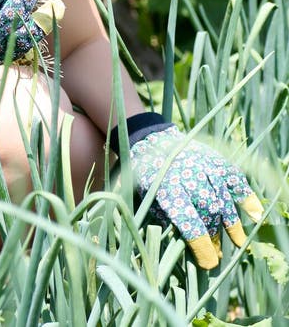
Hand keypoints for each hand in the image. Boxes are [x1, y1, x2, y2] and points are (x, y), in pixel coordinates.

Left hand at [128, 121, 263, 268]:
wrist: (153, 140)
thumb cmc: (149, 176)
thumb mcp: (147, 198)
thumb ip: (166, 219)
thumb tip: (187, 248)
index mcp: (168, 189)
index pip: (190, 223)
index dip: (201, 246)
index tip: (209, 263)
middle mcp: (189, 176)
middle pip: (209, 213)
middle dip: (215, 236)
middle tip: (217, 253)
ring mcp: (204, 166)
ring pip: (224, 199)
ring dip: (232, 224)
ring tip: (238, 242)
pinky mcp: (215, 159)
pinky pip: (235, 178)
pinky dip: (246, 196)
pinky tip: (255, 214)